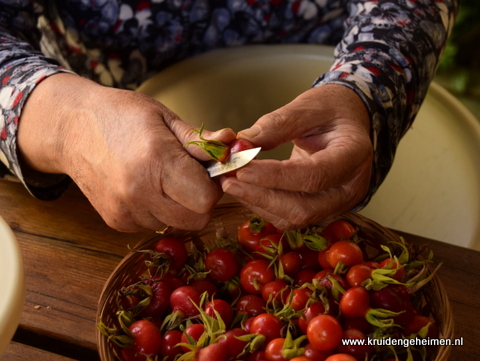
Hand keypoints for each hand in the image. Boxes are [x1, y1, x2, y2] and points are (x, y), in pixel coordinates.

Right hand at [18, 73, 235, 230]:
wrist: (71, 129)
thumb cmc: (121, 115)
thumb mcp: (163, 117)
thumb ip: (199, 140)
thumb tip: (233, 146)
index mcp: (156, 160)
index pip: (207, 198)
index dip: (214, 185)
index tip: (208, 171)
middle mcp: (139, 192)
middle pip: (197, 219)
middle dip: (202, 200)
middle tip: (190, 177)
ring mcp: (126, 211)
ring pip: (177, 223)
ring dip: (180, 206)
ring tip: (163, 178)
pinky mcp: (117, 222)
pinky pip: (154, 223)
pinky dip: (158, 209)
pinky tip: (145, 187)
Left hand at [221, 84, 372, 229]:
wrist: (348, 122)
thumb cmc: (333, 110)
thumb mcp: (310, 105)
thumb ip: (279, 123)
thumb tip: (244, 142)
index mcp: (354, 155)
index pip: (314, 176)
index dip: (275, 177)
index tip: (242, 169)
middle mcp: (350, 187)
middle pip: (303, 208)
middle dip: (262, 197)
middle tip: (229, 181)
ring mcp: (337, 203)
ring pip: (294, 217)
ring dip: (258, 204)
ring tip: (230, 184)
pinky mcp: (321, 208)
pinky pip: (290, 216)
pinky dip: (264, 206)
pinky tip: (245, 190)